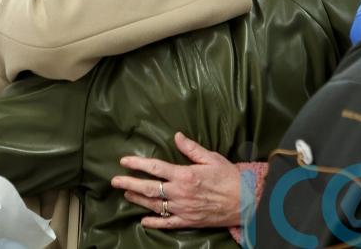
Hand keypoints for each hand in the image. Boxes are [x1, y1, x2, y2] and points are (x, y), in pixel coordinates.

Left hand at [111, 132, 240, 228]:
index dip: (137, 163)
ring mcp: (182, 209)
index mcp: (184, 174)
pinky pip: (166, 223)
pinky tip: (143, 220)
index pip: (155, 167)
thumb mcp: (211, 158)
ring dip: (138, 199)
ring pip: (154, 205)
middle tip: (114, 181)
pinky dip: (153, 222)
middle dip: (129, 183)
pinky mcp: (188, 221)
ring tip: (126, 194)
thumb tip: (176, 136)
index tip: (124, 161)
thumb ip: (191, 148)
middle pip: (149, 188)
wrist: (246, 201)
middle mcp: (180, 193)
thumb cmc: (229, 177)